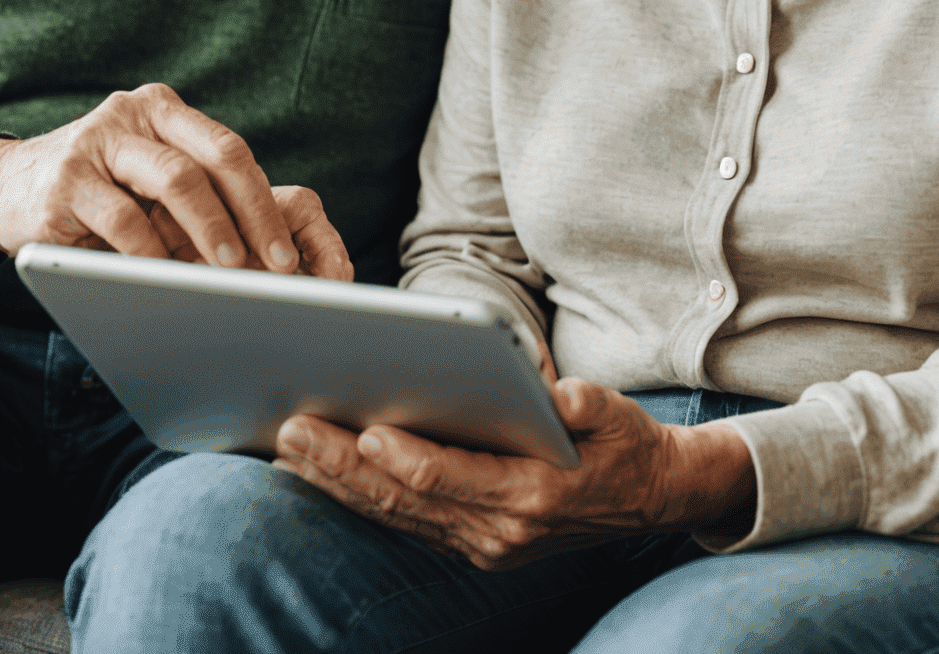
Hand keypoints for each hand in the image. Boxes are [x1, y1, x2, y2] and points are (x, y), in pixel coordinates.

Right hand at [0, 82, 351, 278]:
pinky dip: (151, 253)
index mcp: (164, 111)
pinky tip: (164, 279)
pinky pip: (121, 218)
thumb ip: (194, 196)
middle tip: (272, 268)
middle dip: (250, 217)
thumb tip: (263, 254)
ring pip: (173, 180)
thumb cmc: (98, 191)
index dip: (263, 203)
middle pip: (211, 160)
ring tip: (226, 273)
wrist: (4, 188)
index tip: (287, 254)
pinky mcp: (66, 181)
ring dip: (208, 230)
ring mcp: (98, 144)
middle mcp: (134, 115)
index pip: (229, 150)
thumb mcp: (146, 180)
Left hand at [273, 378, 754, 570]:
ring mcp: (482, 541)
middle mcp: (499, 529)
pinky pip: (403, 519)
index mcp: (533, 495)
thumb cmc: (626, 445)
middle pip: (406, 498)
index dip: (407, 458)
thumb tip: (563, 397)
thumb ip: (590, 406)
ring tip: (287, 445)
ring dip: (337, 480)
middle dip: (343, 465)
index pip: (454, 477)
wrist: (651, 497)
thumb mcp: (619, 417)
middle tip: (291, 430)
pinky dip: (358, 495)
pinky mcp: (470, 539)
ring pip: (394, 513)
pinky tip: (319, 469)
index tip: (365, 432)